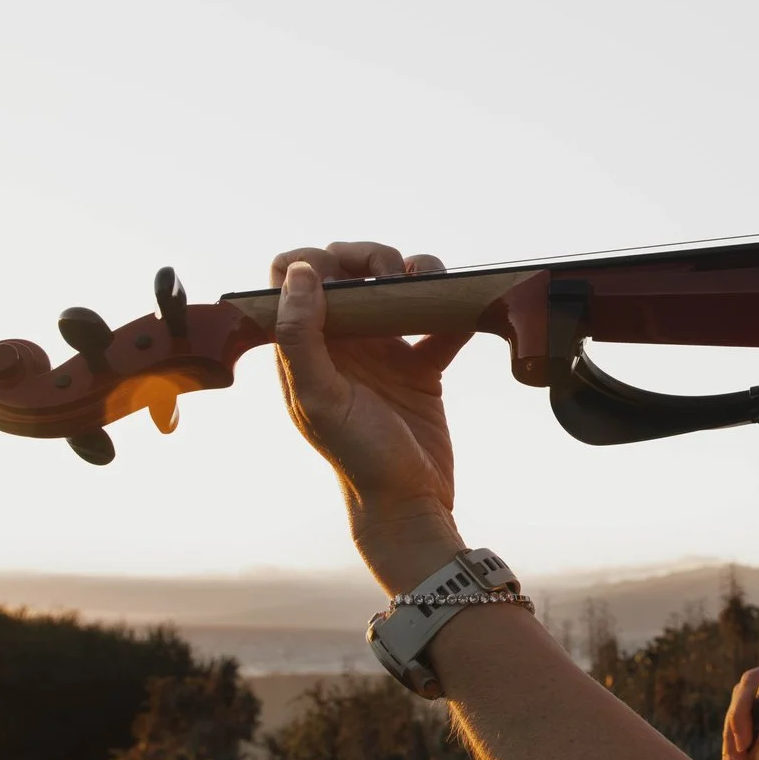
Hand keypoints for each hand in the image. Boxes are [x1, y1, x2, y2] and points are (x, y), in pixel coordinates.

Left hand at [271, 241, 473, 588]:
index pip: (293, 278)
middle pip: (346, 271)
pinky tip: (466, 310)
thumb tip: (300, 275)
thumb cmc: (357, 458)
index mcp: (306, 347)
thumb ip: (301, 336)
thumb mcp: (319, 397)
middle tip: (396, 271)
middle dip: (371, 255)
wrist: (408, 504)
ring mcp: (382, 353)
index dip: (316, 261)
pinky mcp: (421, 368)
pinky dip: (455, 310)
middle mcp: (340, 343)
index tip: (351, 272)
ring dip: (415, 272)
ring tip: (432, 281)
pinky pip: (438, 323)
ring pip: (393, 288)